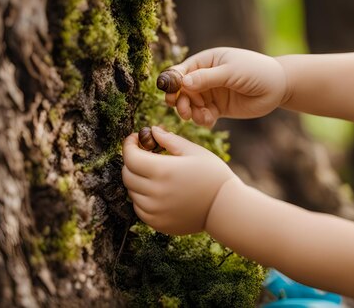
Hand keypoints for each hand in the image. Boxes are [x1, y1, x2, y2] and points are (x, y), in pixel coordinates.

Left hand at [122, 126, 237, 234]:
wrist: (226, 207)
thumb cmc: (213, 175)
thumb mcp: (194, 152)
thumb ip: (170, 140)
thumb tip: (152, 130)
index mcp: (163, 170)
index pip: (130, 156)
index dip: (129, 145)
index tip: (135, 139)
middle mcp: (155, 192)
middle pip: (127, 174)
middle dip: (132, 162)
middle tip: (146, 156)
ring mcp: (155, 210)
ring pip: (132, 192)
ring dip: (138, 181)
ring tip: (156, 175)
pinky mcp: (158, 223)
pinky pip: (139, 209)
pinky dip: (143, 198)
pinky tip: (159, 192)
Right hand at [165, 47, 287, 126]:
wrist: (278, 87)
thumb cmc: (256, 71)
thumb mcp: (231, 71)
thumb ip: (207, 78)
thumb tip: (183, 84)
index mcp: (206, 61)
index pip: (181, 71)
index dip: (172, 83)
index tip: (170, 95)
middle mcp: (205, 77)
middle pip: (182, 91)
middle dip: (180, 102)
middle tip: (184, 112)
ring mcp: (211, 93)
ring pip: (191, 105)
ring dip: (190, 113)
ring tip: (199, 117)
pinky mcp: (218, 108)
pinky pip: (203, 116)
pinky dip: (202, 120)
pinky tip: (210, 121)